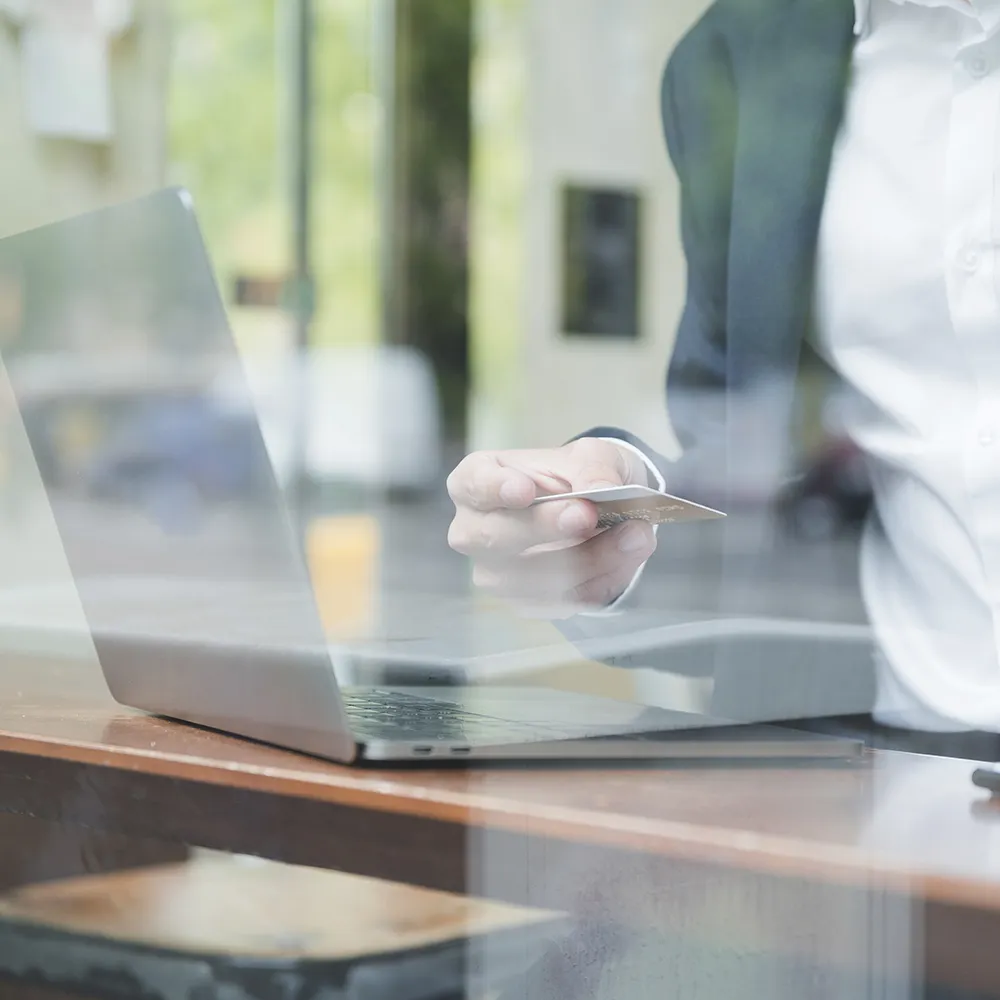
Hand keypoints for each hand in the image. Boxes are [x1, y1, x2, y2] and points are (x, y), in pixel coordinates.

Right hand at [447, 438, 657, 612]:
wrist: (601, 510)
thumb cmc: (579, 475)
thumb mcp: (593, 455)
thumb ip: (594, 468)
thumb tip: (600, 490)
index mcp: (477, 480)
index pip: (472, 485)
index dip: (494, 489)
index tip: (524, 490)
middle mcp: (475, 530)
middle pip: (495, 537)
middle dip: (545, 528)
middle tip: (587, 515)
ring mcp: (495, 572)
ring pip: (532, 577)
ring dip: (588, 559)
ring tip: (633, 535)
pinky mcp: (526, 601)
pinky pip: (562, 600)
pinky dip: (601, 580)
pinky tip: (625, 557)